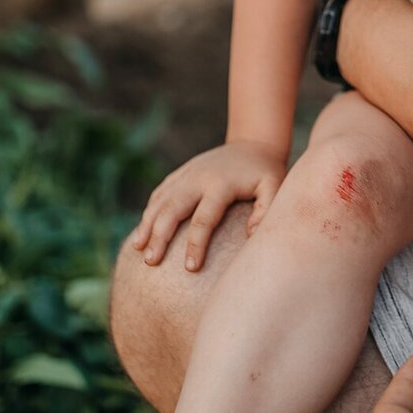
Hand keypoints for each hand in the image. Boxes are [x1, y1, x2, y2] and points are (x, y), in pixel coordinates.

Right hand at [130, 141, 285, 270]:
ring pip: (160, 201)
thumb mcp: (274, 186)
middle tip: (151, 262)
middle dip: (160, 236)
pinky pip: (160, 194)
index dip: (196, 245)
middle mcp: (198, 178)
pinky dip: (149, 212)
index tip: (190, 269)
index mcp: (220, 185)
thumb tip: (251, 236)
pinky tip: (142, 231)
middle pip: (173, 209)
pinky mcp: (180, 173)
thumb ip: (266, 210)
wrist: (253, 143)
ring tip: (138, 249)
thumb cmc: (265, 172)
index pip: (204, 219)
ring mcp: (186, 174)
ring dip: (147, 225)